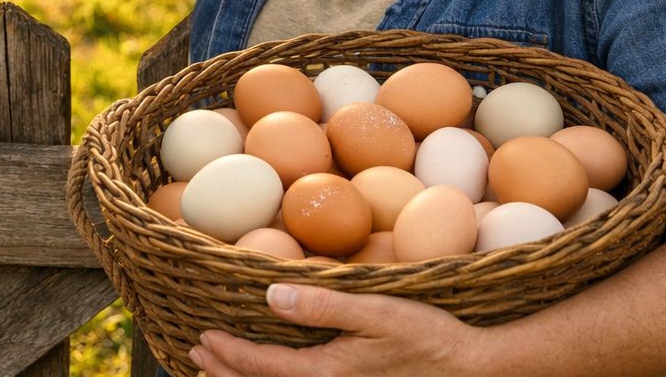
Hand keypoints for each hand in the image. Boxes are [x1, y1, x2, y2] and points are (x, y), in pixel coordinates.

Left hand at [188, 284, 483, 376]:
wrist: (470, 369)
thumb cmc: (426, 336)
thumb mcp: (375, 311)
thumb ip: (321, 304)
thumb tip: (270, 296)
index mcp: (325, 373)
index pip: (261, 365)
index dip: (227, 353)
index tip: (202, 337)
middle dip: (226, 371)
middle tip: (195, 354)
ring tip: (219, 369)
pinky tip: (275, 373)